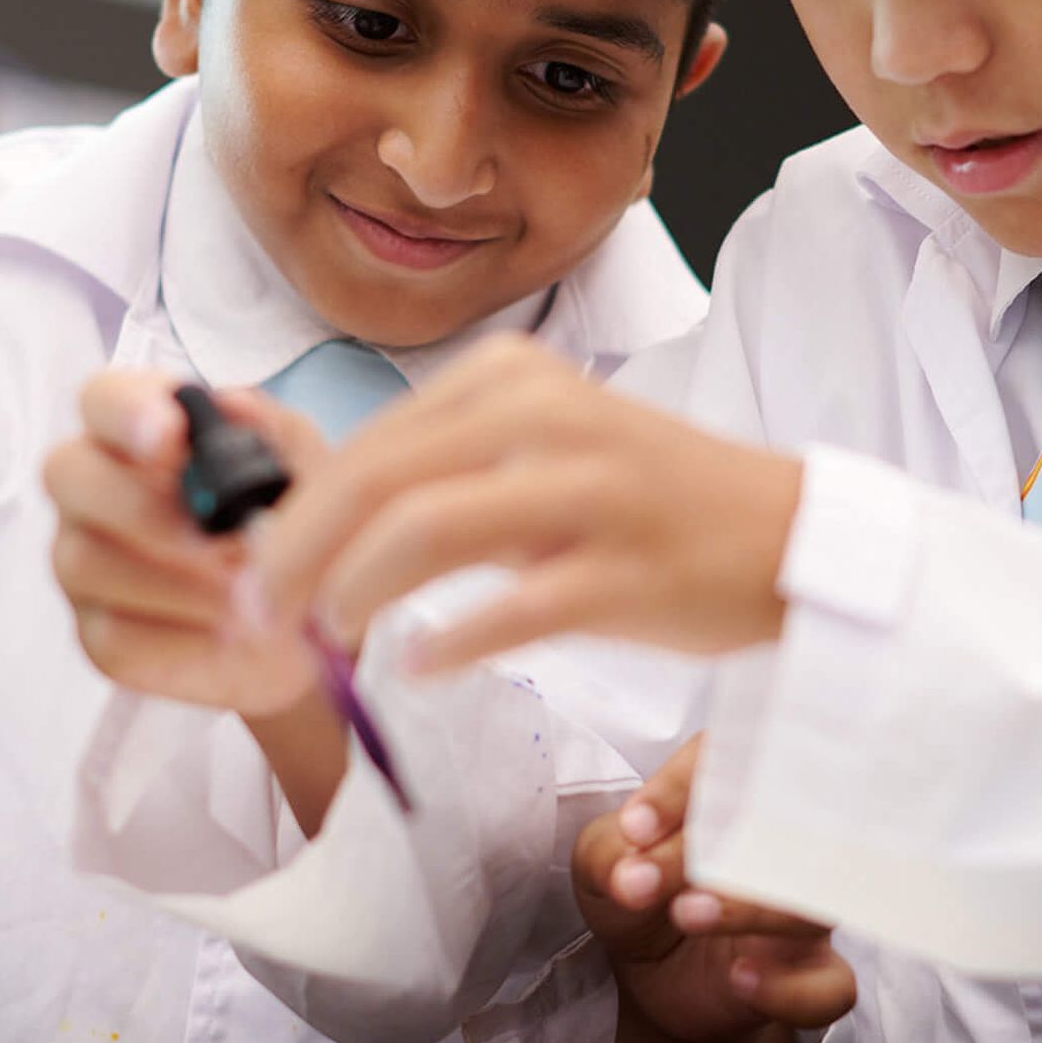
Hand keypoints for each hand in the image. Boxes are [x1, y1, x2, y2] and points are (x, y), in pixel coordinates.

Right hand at [44, 370, 329, 719]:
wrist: (316, 615)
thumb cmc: (294, 517)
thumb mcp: (303, 466)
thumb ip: (272, 431)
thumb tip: (235, 404)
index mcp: (142, 427)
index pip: (102, 397)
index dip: (127, 412)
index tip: (171, 436)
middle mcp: (94, 488)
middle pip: (68, 473)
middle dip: (145, 507)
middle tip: (220, 537)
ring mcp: (84, 562)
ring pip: (86, 561)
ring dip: (178, 582)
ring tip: (253, 595)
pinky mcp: (98, 635)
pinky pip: (112, 636)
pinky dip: (182, 638)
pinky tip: (236, 634)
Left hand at [259, 335, 803, 673]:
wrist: (785, 535)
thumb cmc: (651, 499)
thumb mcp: (545, 447)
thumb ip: (446, 470)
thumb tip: (320, 527)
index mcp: (516, 377)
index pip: (369, 443)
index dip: (293, 513)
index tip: (256, 571)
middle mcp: (548, 415)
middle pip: (377, 479)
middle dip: (296, 555)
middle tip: (262, 613)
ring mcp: (590, 491)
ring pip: (426, 531)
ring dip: (354, 591)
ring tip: (332, 635)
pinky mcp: (624, 569)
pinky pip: (510, 610)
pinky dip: (447, 643)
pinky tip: (420, 666)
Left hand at [573, 736, 855, 1042]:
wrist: (653, 974)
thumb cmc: (640, 890)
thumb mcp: (603, 863)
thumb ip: (611, 856)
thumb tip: (631, 876)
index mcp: (732, 793)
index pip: (728, 762)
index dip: (681, 788)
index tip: (633, 827)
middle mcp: (782, 842)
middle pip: (783, 829)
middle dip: (717, 847)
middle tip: (648, 877)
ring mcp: (803, 908)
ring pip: (810, 904)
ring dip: (748, 908)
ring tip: (685, 913)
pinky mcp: (812, 973)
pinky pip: (832, 984)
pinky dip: (791, 988)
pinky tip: (739, 978)